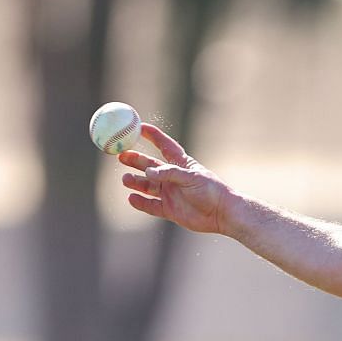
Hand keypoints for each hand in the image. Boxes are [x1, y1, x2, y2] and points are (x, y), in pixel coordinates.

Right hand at [118, 123, 233, 234]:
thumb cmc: (211, 191)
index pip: (164, 145)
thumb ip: (169, 174)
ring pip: (147, 185)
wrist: (221, 214)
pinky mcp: (170, 210)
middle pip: (149, 165)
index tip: (137, 126)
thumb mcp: (191, 178)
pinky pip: (151, 205)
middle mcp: (173, 178)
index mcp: (181, 164)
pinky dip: (140, 202)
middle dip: (135, 160)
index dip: (151, 135)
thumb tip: (148, 173)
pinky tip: (131, 198)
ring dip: (135, 181)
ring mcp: (170, 194)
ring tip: (125, 179)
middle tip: (119, 155)